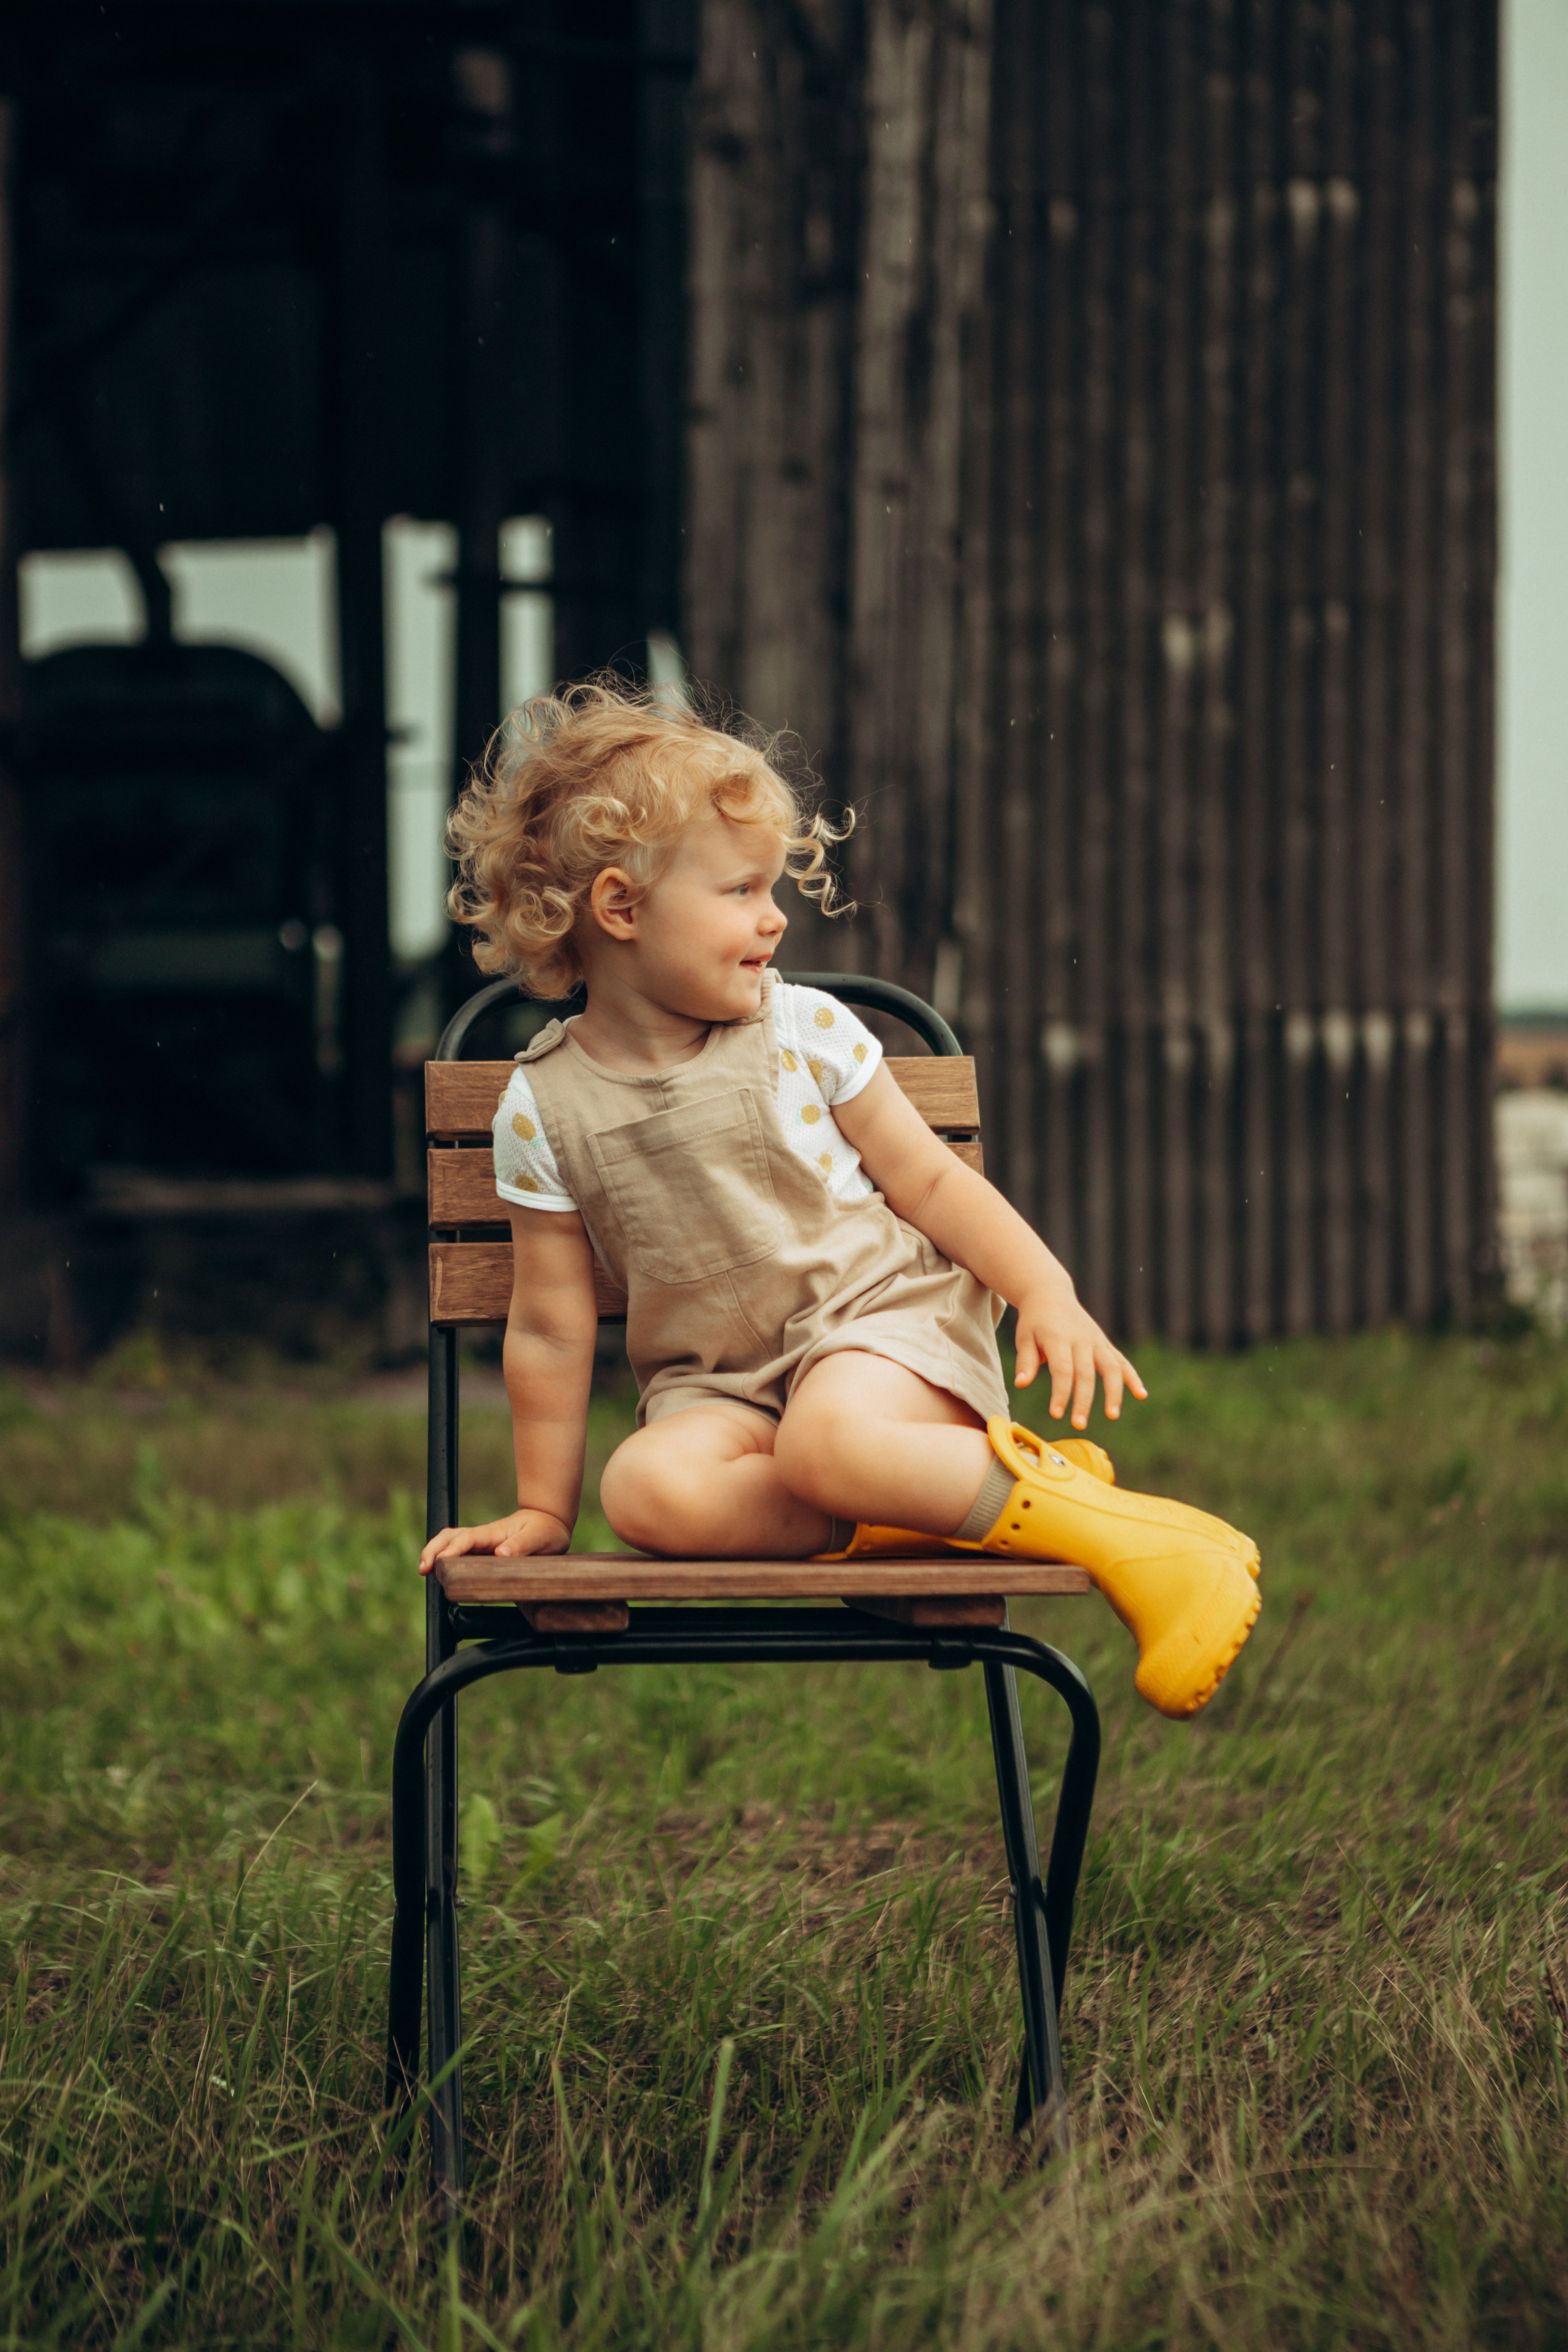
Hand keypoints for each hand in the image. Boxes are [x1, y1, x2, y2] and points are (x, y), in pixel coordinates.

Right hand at [419, 1508, 571, 1574]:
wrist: (550, 1521)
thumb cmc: (546, 1530)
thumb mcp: (540, 1538)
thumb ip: (521, 1545)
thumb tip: (500, 1554)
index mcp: (493, 1533)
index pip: (466, 1539)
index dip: (451, 1551)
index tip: (440, 1563)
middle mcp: (483, 1536)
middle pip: (449, 1537)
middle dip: (432, 1550)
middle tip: (423, 1569)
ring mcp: (481, 1543)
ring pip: (450, 1543)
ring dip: (434, 1553)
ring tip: (425, 1571)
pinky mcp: (483, 1550)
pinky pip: (459, 1552)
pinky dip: (445, 1559)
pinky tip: (441, 1573)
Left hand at [1014, 1284, 1146, 1428]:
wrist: (1051, 1294)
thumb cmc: (1034, 1320)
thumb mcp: (1024, 1337)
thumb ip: (1025, 1362)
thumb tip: (1020, 1385)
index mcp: (1058, 1338)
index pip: (1063, 1370)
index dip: (1061, 1393)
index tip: (1056, 1414)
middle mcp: (1081, 1340)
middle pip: (1086, 1373)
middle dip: (1084, 1401)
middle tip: (1079, 1425)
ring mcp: (1096, 1341)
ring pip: (1111, 1367)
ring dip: (1114, 1392)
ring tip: (1113, 1416)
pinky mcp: (1104, 1343)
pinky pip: (1121, 1361)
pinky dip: (1132, 1377)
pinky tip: (1141, 1395)